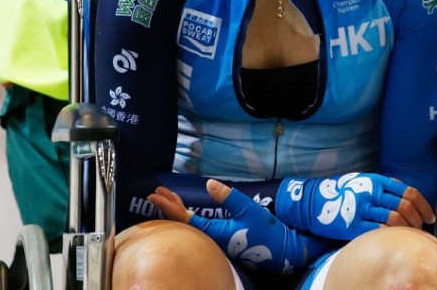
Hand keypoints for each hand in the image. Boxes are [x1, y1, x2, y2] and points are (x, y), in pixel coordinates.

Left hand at [152, 181, 330, 275]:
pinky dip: (190, 218)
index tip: (155, 194)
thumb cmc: (266, 231)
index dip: (168, 205)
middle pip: (184, 222)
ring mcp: (217, 242)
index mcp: (214, 231)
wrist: (281, 251)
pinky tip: (189, 214)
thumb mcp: (248, 209)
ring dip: (179, 211)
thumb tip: (209, 185)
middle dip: (170, 206)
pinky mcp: (224, 241)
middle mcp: (212, 239)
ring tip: (170, 199)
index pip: (184, 217)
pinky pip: (199, 228)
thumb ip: (228, 196)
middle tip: (156, 193)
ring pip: (191, 226)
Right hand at [275, 172, 434, 240]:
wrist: (314, 202)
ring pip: (395, 219)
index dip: (424, 206)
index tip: (430, 216)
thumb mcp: (363, 181)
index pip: (408, 192)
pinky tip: (394, 239)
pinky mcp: (354, 225)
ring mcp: (362, 209)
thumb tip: (408, 197)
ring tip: (409, 235)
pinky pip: (380, 231)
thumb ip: (384, 186)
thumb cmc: (341, 192)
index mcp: (376, 180)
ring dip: (407, 229)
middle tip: (420, 228)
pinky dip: (392, 236)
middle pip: (405, 207)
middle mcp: (371, 192)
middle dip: (418, 220)